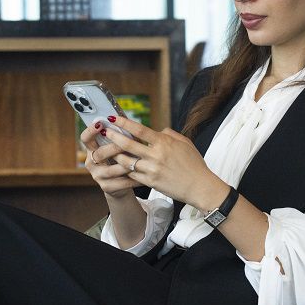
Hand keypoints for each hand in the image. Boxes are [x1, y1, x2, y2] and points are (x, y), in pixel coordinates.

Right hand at [80, 122, 140, 198]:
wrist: (119, 185)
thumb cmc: (120, 159)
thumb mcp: (117, 148)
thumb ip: (120, 136)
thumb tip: (128, 122)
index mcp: (92, 149)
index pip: (85, 138)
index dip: (90, 131)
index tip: (100, 124)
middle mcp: (91, 162)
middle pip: (99, 154)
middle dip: (114, 148)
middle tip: (126, 144)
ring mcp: (97, 176)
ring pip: (111, 170)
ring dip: (125, 164)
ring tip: (137, 160)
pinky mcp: (106, 187)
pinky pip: (120, 182)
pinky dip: (133, 178)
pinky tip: (142, 173)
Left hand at [100, 116, 228, 210]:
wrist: (199, 186)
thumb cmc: (194, 164)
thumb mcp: (185, 143)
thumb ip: (170, 134)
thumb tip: (158, 130)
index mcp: (164, 143)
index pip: (139, 130)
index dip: (124, 123)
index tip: (113, 118)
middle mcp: (156, 155)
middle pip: (127, 144)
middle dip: (113, 136)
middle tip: (104, 131)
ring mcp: (151, 170)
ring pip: (126, 161)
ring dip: (115, 154)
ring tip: (109, 150)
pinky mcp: (150, 182)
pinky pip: (132, 174)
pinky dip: (124, 169)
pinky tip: (119, 166)